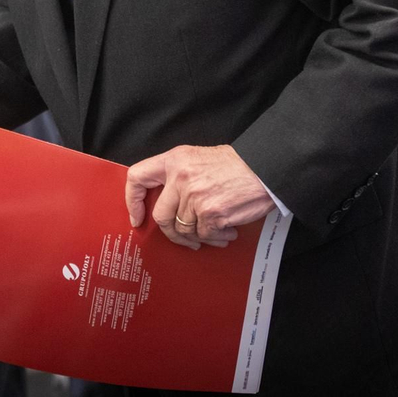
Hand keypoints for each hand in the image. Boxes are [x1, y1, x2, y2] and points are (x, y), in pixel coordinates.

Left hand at [125, 145, 270, 249]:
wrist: (265, 168)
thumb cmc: (236, 165)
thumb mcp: (199, 158)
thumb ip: (178, 176)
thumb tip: (165, 202)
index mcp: (174, 159)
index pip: (137, 177)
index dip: (132, 200)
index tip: (138, 217)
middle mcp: (180, 177)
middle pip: (161, 216)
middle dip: (173, 233)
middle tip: (186, 238)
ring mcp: (194, 196)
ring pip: (184, 229)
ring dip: (200, 236)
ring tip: (216, 230)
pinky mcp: (210, 213)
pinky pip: (205, 235)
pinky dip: (216, 238)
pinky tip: (227, 231)